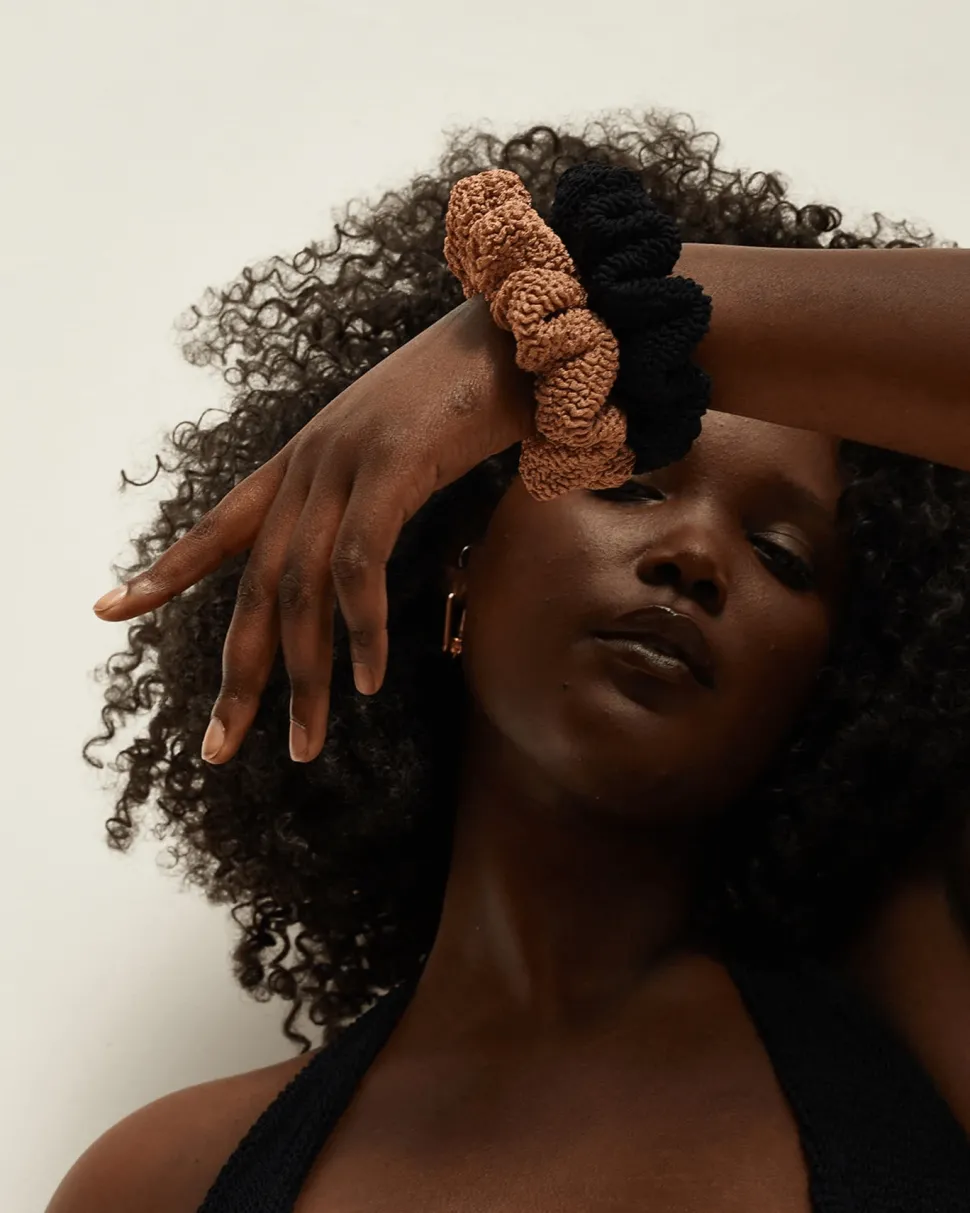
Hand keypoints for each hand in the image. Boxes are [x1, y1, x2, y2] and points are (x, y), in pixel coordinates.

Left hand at [91, 297, 532, 764]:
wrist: (518, 329)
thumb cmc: (470, 393)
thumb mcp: (401, 450)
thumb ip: (371, 496)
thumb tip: (361, 552)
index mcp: (305, 461)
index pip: (219, 525)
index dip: (166, 571)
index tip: (110, 610)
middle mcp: (309, 463)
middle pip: (254, 583)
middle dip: (235, 674)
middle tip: (217, 748)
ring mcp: (343, 462)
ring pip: (299, 588)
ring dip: (303, 678)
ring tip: (305, 744)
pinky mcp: (389, 465)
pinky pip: (357, 563)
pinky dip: (360, 628)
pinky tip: (369, 680)